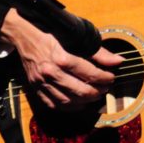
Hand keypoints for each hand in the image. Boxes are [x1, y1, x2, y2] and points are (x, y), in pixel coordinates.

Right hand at [0, 8, 122, 109]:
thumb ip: (99, 52)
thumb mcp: (77, 38)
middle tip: (105, 88)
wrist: (25, 38)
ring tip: (95, 96)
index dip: (105, 78)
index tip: (112, 77)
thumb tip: (118, 61)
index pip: (89, 73)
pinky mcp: (35, 89)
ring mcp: (41, 83)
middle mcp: (50, 72)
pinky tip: (79, 103)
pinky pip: (53, 104)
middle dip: (97, 91)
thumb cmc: (52, 35)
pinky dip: (68, 107)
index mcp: (61, 58)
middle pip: (79, 90)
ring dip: (85, 101)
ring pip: (67, 100)